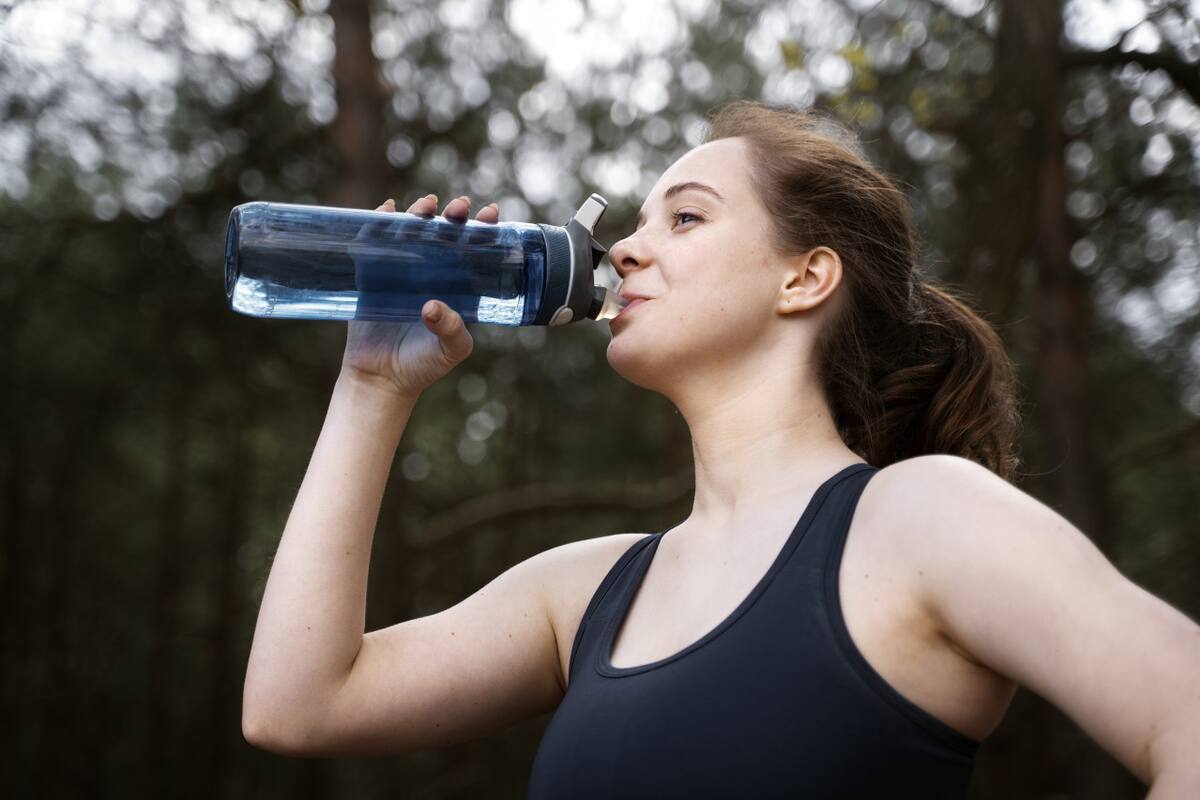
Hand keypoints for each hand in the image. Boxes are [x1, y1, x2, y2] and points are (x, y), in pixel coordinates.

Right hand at [341, 194, 499, 396]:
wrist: (381, 379)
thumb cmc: (423, 366)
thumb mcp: (449, 351)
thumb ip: (452, 330)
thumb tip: (432, 307)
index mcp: (457, 286)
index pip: (474, 251)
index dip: (484, 230)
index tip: (491, 215)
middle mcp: (431, 273)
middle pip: (444, 233)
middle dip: (453, 215)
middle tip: (459, 207)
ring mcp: (401, 271)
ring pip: (412, 232)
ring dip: (419, 213)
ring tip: (427, 205)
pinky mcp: (372, 275)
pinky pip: (375, 243)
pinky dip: (378, 223)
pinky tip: (385, 210)